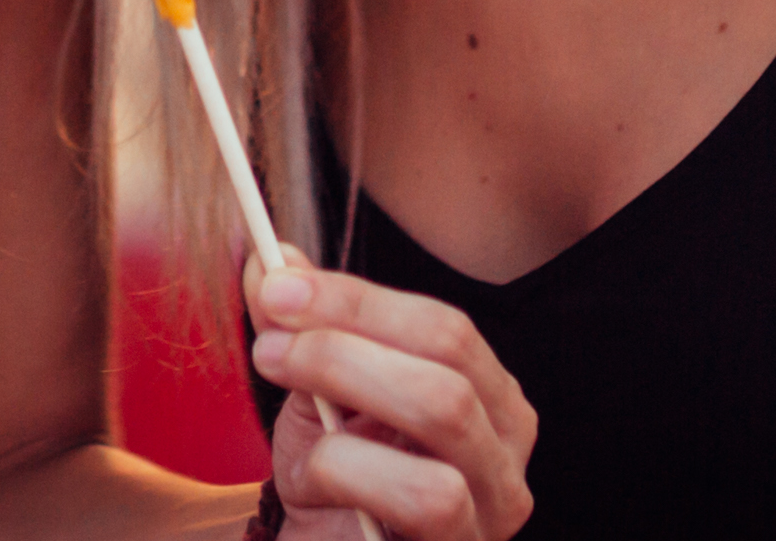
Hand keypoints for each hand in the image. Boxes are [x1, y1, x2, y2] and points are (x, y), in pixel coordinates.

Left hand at [246, 260, 532, 539]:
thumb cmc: (335, 490)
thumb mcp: (313, 400)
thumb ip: (300, 330)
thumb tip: (270, 263)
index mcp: (489, 399)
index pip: (445, 326)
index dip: (358, 299)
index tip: (276, 285)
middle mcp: (507, 454)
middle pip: (448, 362)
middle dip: (346, 339)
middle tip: (268, 345)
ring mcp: (493, 512)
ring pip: (445, 413)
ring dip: (348, 389)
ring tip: (290, 419)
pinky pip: (427, 498)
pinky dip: (352, 470)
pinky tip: (310, 479)